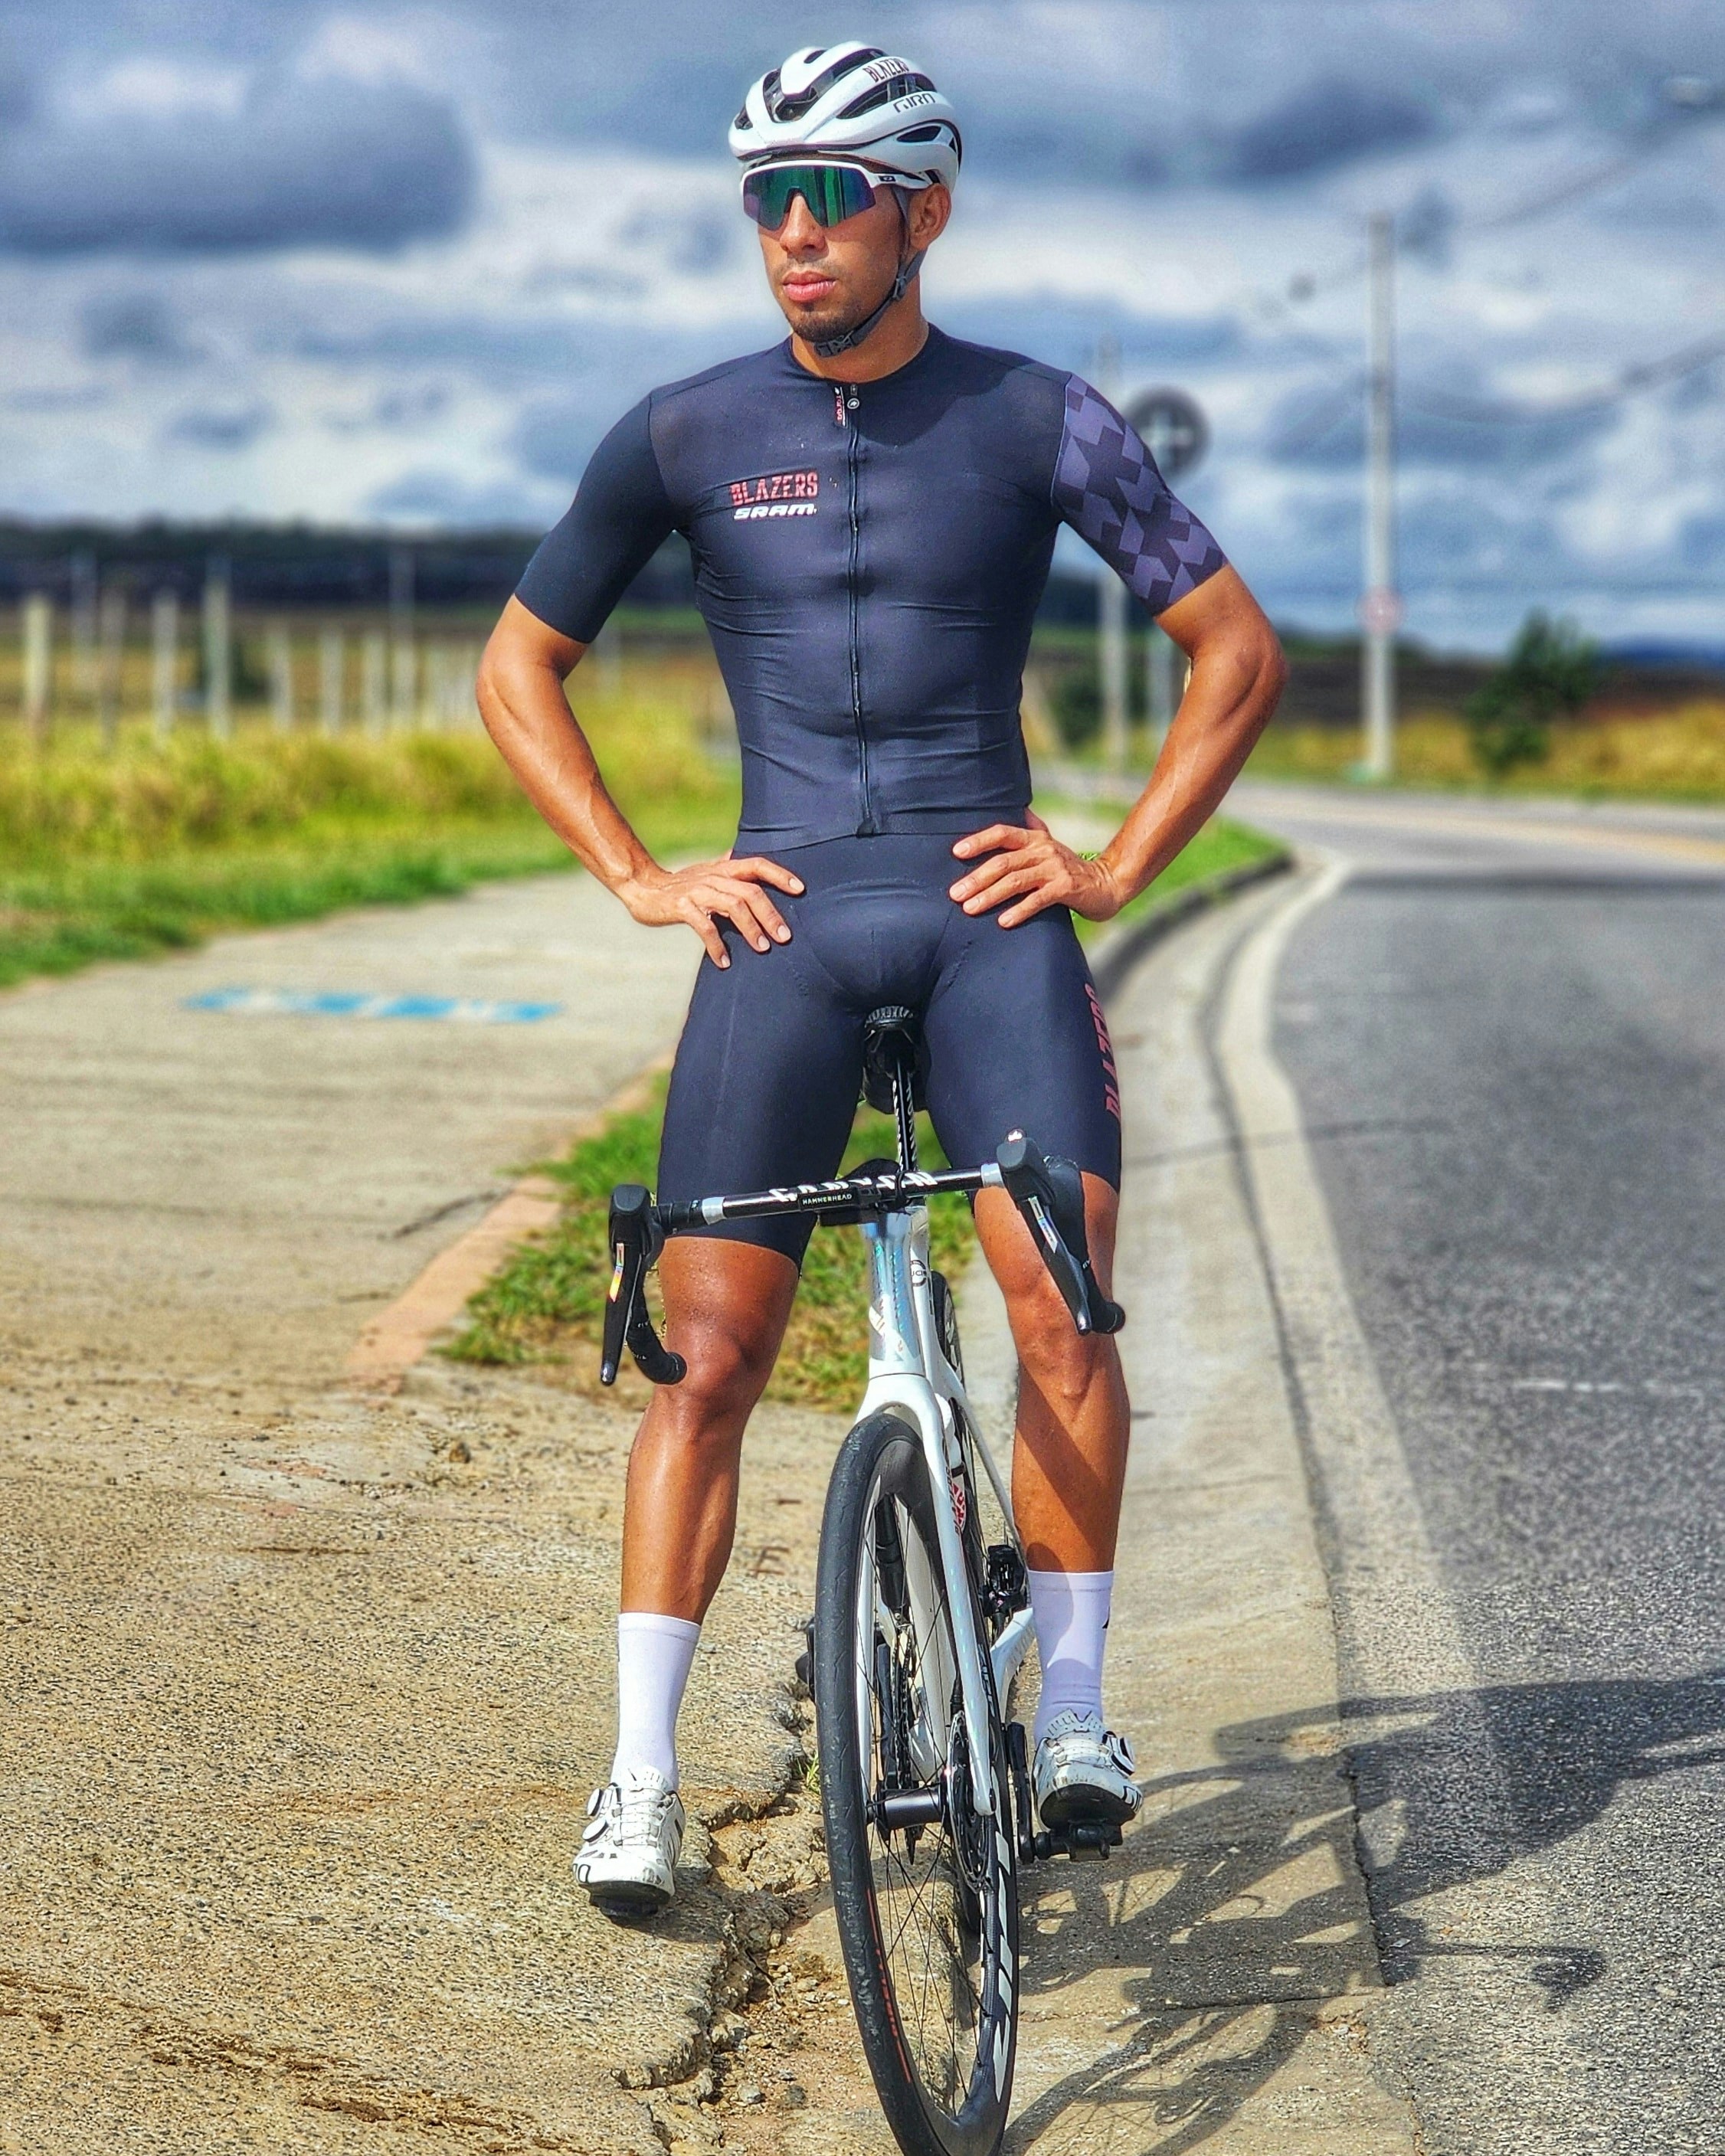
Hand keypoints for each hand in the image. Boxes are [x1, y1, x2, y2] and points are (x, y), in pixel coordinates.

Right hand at [619, 854, 804, 966]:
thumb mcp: (708, 874)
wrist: (643, 887)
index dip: (780, 875)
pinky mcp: (682, 907)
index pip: (757, 865)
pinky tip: (725, 962)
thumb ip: (731, 873)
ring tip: (762, 948)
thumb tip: (754, 868)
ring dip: (750, 929)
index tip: (801, 889)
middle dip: (770, 914)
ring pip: (733, 906)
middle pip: (750, 891)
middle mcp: (713, 877)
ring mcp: (698, 891)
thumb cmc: (681, 885)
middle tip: (785, 936)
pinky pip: (705, 926)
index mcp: (723, 869)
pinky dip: (717, 945)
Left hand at [948, 812, 1127, 928]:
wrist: (1107, 884)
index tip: (956, 852)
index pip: (1002, 833)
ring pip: (1015, 881)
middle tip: (955, 893)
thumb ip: (1031, 830)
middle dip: (976, 878)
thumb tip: (1016, 809)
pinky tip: (1003, 921)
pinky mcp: (1066, 888)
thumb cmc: (1069, 869)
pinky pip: (1037, 900)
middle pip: (1003, 861)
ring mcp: (1055, 868)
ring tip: (969, 909)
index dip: (978, 841)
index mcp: (1035, 838)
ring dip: (989, 895)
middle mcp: (1043, 849)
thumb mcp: (1049, 846)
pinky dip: (1019, 910)